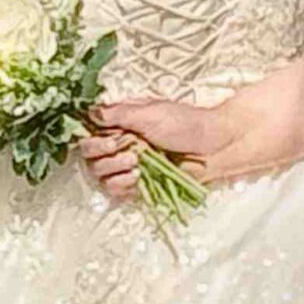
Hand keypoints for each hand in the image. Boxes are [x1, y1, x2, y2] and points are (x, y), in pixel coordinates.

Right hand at [80, 97, 236, 201]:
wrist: (214, 148)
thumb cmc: (185, 124)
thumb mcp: (150, 112)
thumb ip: (118, 114)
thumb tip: (90, 112)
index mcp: (120, 122)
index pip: (88, 130)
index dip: (92, 137)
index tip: (110, 138)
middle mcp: (120, 142)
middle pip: (89, 154)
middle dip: (102, 152)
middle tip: (123, 149)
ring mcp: (128, 164)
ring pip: (99, 173)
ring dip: (113, 169)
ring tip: (135, 164)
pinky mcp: (138, 183)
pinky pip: (115, 190)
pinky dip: (121, 185)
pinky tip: (136, 178)